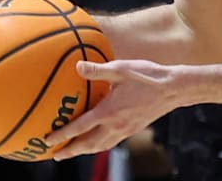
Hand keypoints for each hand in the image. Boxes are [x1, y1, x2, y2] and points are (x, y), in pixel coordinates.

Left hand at [46, 59, 179, 159]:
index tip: (47, 140)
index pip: (79, 128)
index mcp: (108, 112)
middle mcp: (115, 125)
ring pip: (100, 146)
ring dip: (84, 151)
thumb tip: (77, 65)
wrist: (174, 89)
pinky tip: (99, 141)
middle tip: (55, 155)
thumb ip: (98, 70)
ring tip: (73, 152)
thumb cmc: (148, 76)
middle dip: (69, 151)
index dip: (62, 135)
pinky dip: (100, 146)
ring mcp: (125, 129)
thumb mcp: (121, 69)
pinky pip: (112, 143)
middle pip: (87, 145)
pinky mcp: (134, 129)